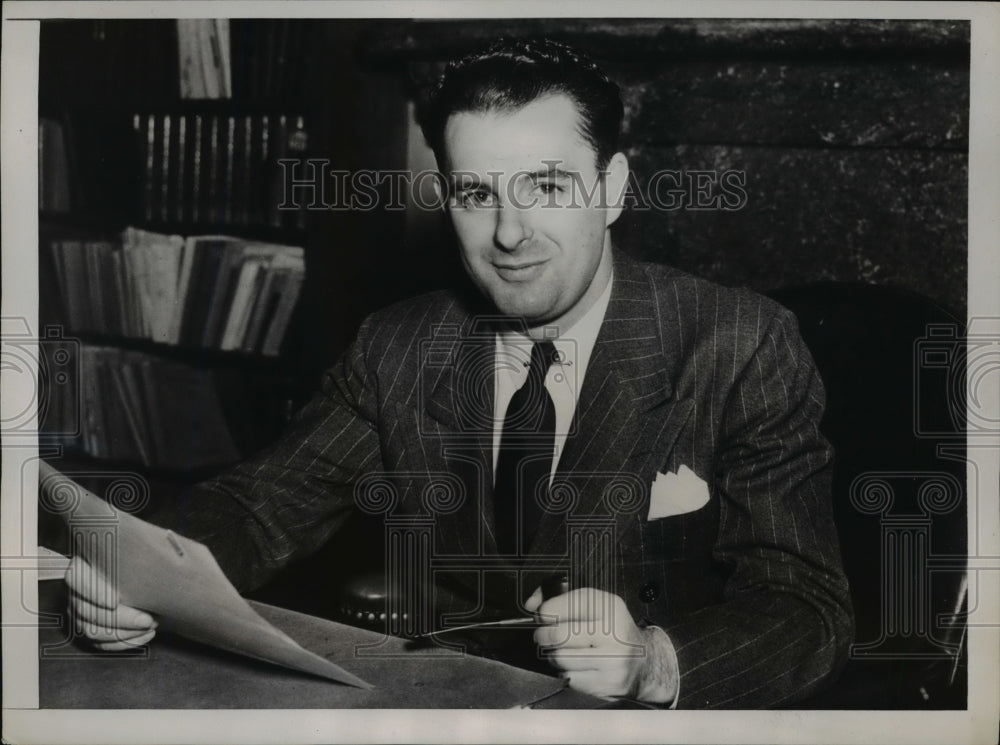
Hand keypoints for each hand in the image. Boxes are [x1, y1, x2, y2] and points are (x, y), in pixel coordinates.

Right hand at [65, 555, 156, 649]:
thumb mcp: (143, 550)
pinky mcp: (90, 629)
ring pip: (93, 630)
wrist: (149, 581)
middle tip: (148, 619)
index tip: (116, 600)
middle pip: (87, 610)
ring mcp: (80, 613)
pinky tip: (146, 635)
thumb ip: (141, 551)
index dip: (93, 591)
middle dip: (121, 619)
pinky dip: (125, 642)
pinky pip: (101, 643)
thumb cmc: (144, 563)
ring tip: (151, 625)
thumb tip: (158, 555)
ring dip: (125, 633)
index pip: (76, 578)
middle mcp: (76, 591)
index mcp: (84, 565)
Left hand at [524, 586, 677, 702]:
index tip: (542, 616)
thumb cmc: (612, 631)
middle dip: (543, 635)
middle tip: (543, 636)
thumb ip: (561, 599)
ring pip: (560, 658)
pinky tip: (576, 666)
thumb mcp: (596, 606)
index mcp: (610, 607)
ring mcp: (612, 660)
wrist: (645, 663)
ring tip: (562, 651)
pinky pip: (569, 678)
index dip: (546, 611)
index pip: (566, 604)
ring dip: (554, 655)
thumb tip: (531, 604)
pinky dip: (566, 673)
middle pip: (558, 634)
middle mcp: (613, 633)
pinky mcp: (607, 684)